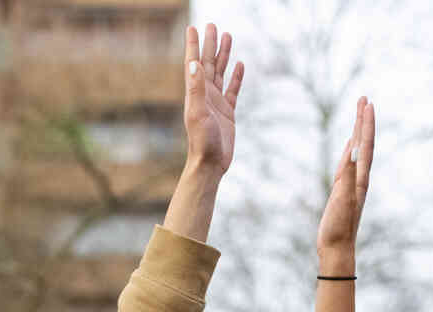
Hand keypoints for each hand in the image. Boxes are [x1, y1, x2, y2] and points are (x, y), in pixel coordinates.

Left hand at [182, 23, 243, 175]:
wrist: (210, 164)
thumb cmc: (201, 142)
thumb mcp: (198, 113)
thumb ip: (196, 88)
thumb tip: (194, 63)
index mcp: (196, 93)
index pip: (194, 63)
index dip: (194, 45)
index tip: (193, 28)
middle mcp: (205, 95)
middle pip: (209, 63)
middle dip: (211, 44)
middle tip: (213, 25)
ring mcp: (217, 103)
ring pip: (221, 73)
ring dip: (223, 55)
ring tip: (227, 36)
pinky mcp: (228, 112)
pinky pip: (233, 89)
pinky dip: (236, 76)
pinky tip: (239, 64)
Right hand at [316, 96, 374, 268]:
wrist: (337, 250)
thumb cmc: (339, 228)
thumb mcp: (342, 200)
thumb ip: (348, 176)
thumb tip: (353, 151)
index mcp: (360, 179)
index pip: (366, 145)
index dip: (366, 124)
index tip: (367, 103)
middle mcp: (359, 178)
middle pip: (364, 144)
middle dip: (363, 121)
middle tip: (364, 99)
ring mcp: (351, 184)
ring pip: (357, 152)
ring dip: (358, 132)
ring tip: (359, 115)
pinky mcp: (342, 191)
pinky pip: (348, 164)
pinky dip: (350, 151)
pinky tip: (350, 145)